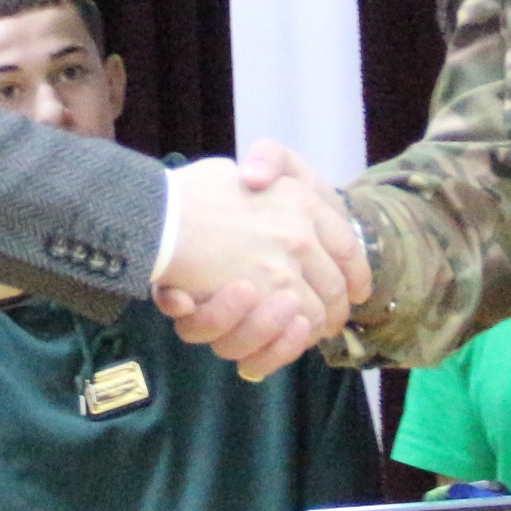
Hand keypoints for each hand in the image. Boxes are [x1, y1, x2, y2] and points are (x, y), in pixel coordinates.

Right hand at [153, 143, 367, 378]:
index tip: (356, 289)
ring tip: (305, 327)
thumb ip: (265, 173)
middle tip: (330, 319)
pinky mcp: (260, 301)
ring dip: (313, 326)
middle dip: (336, 309)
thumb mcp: (239, 170)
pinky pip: (290, 331)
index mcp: (302, 199)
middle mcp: (299, 235)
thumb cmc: (194, 190)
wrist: (155, 215)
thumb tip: (267, 187)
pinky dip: (292, 340)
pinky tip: (288, 335)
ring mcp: (282, 270)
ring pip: (315, 313)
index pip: (347, 245)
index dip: (356, 272)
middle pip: (336, 286)